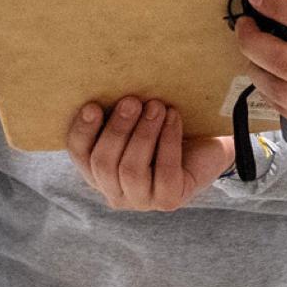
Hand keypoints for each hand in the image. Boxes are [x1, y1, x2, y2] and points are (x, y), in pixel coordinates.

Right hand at [66, 96, 235, 209]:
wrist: (206, 143)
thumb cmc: (163, 126)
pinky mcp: (168, 200)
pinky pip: (164, 172)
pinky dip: (168, 141)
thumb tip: (108, 85)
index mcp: (97, 168)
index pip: (80, 153)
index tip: (93, 106)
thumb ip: (119, 109)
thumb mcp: (137, 117)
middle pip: (103, 164)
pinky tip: (173, 118)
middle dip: (117, 130)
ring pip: (131, 170)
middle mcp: (114, 190)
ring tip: (157, 106)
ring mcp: (140, 200)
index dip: (82, 131)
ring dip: (144, 134)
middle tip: (132, 101)